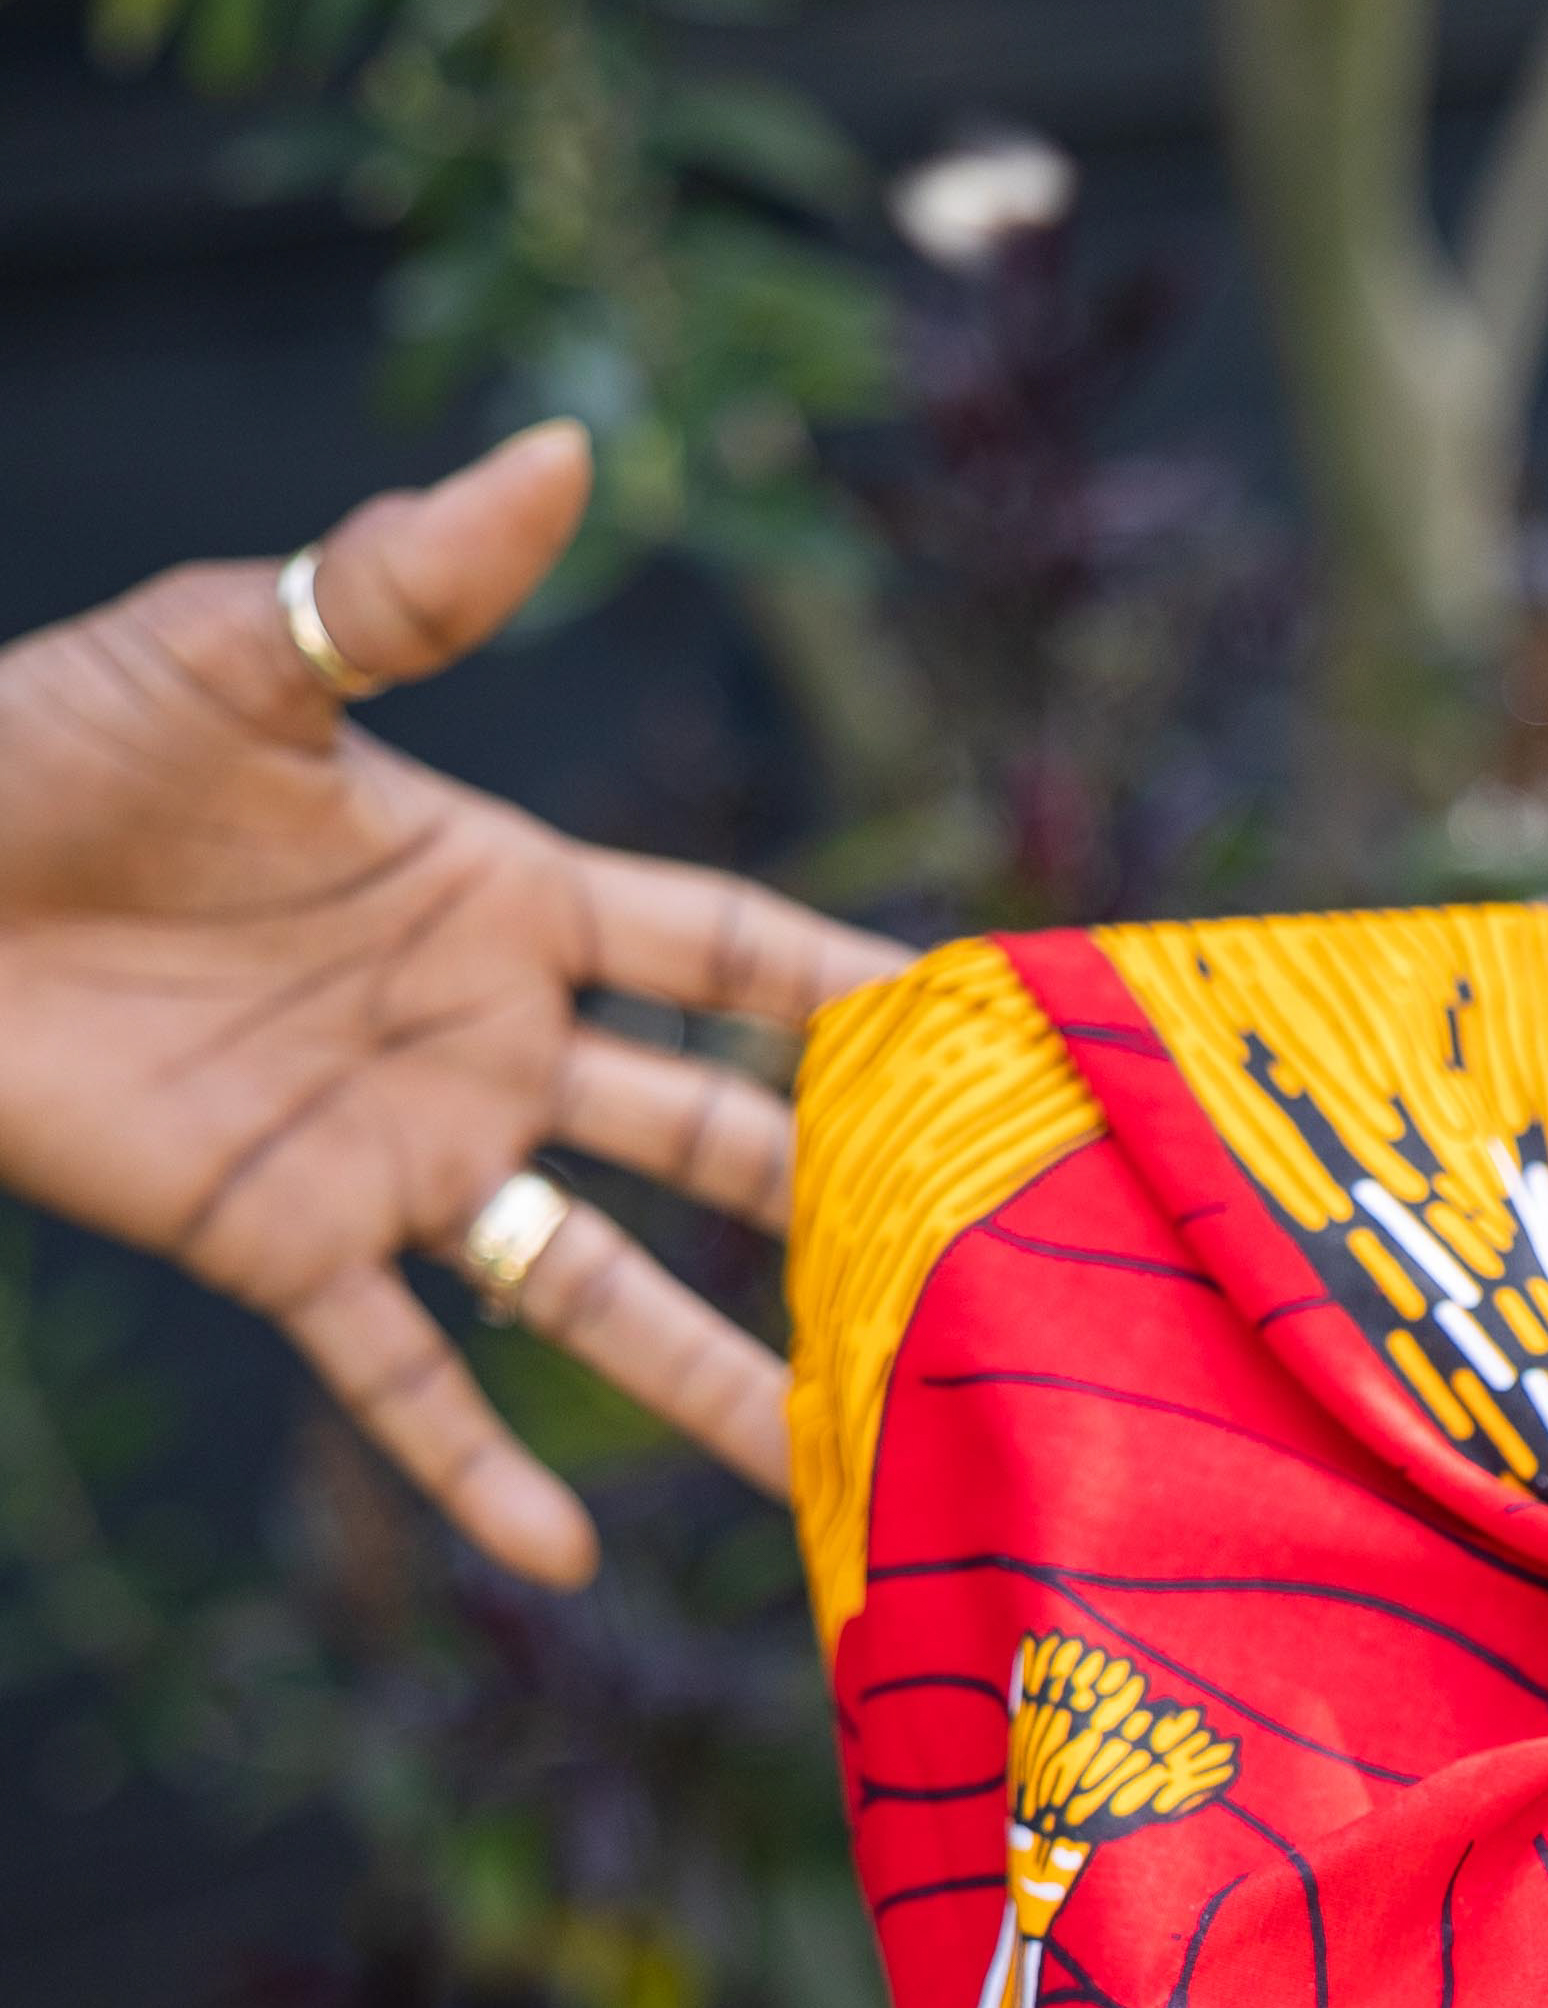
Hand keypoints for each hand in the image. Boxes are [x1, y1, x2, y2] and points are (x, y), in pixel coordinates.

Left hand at [0, 420, 905, 1587]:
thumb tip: (569, 447)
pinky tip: (569, 1560)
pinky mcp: (283, 1248)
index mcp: (501, 894)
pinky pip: (402, 1383)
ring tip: (845, 1474)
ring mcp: (398, 1158)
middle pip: (709, 1143)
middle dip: (842, 1209)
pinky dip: (479, 1476)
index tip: (994, 1038)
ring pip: (598, 1294)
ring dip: (720, 1384)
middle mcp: (484, 1041)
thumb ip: (412, 586)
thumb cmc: (49, 737)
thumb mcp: (241, 650)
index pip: (720, 953)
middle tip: (988, 1282)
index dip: (851, 991)